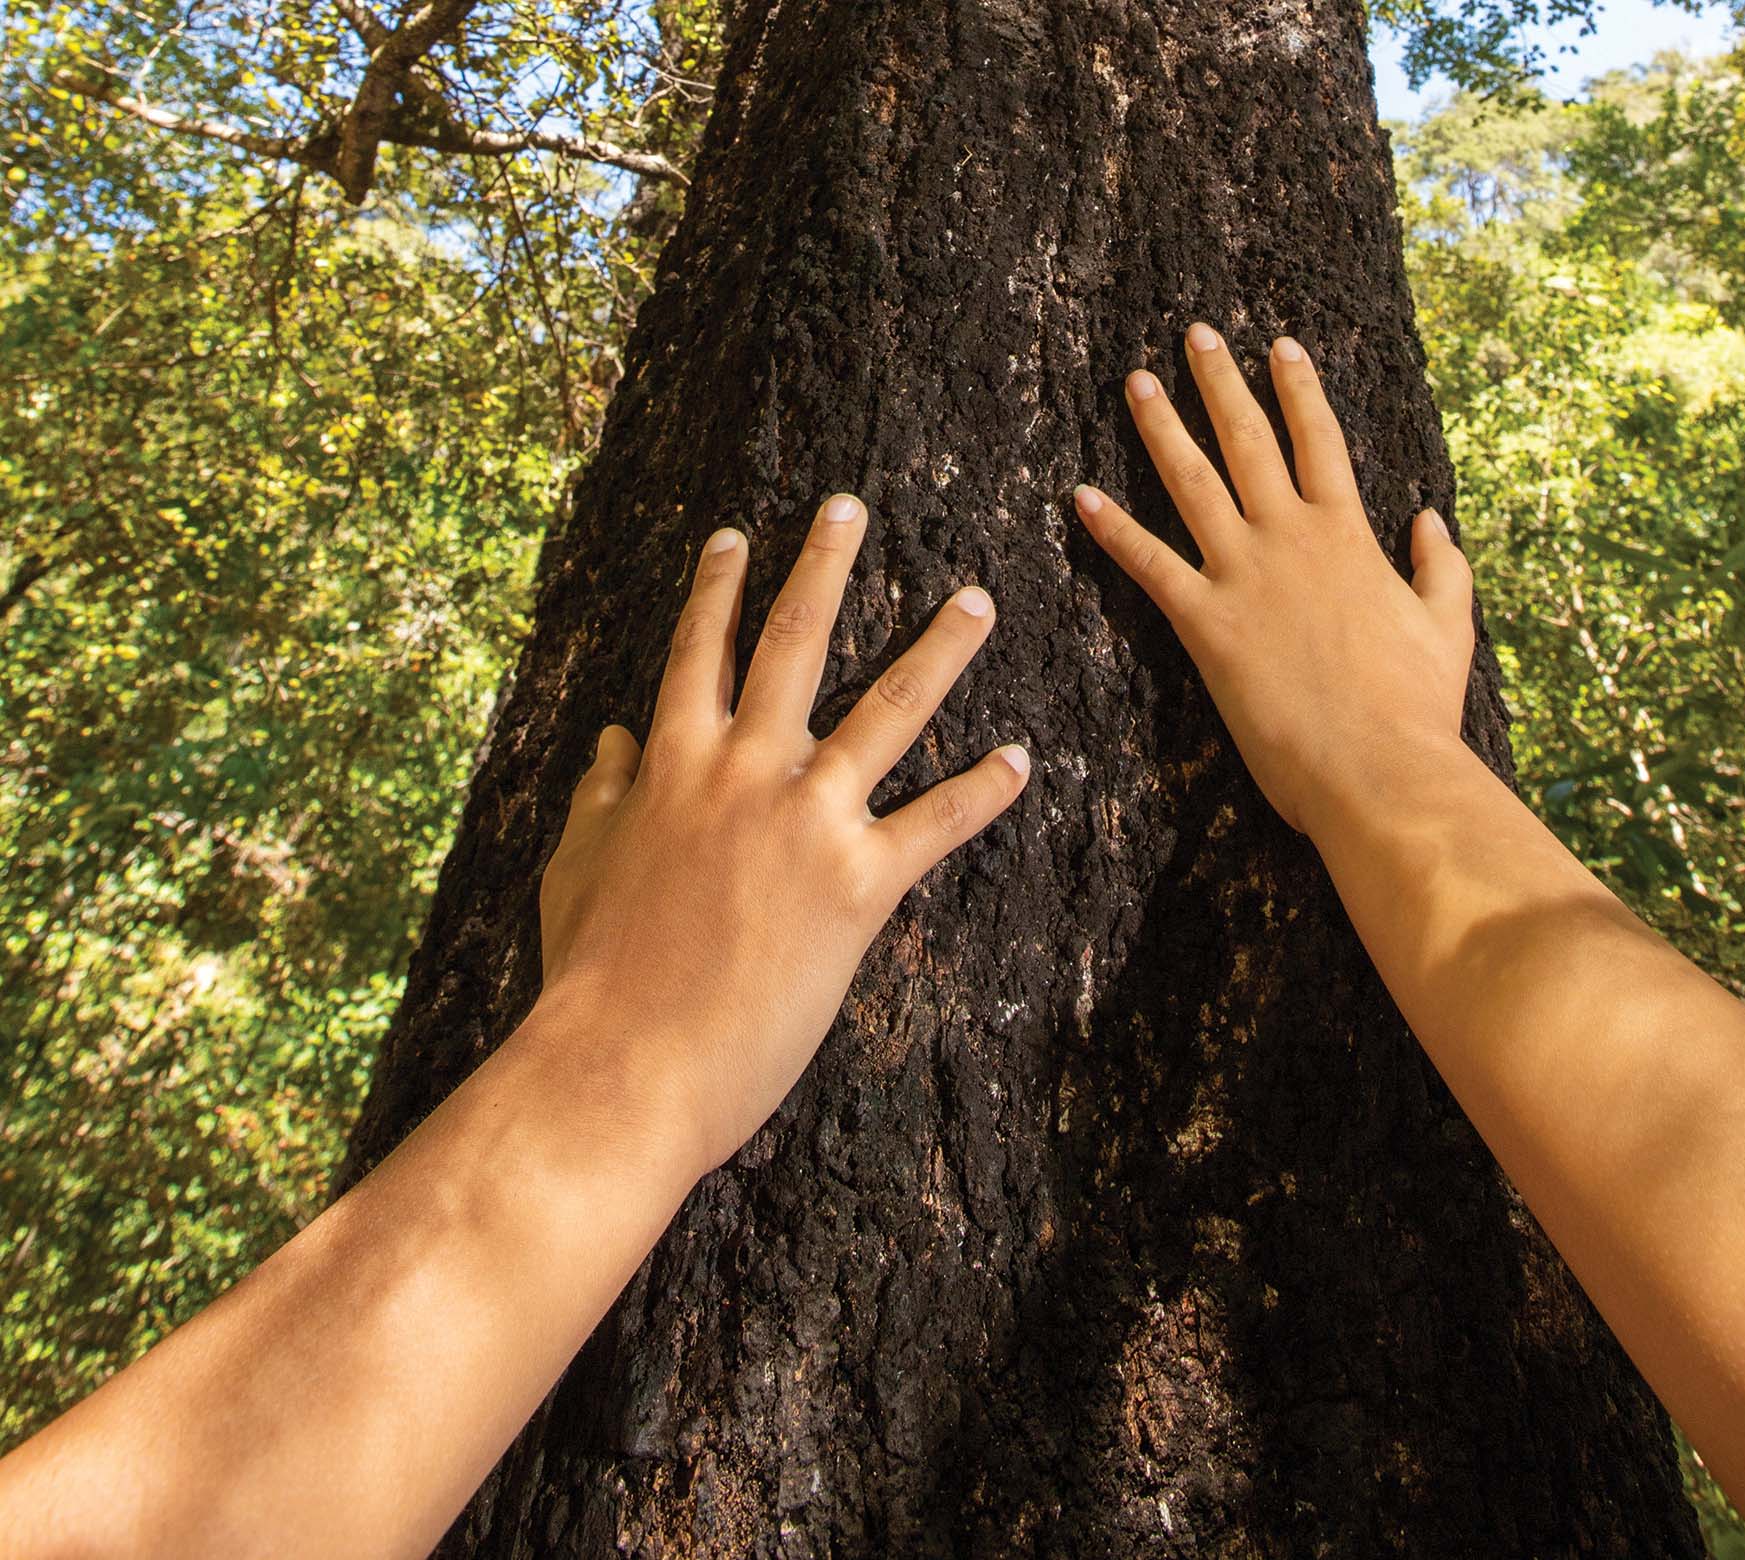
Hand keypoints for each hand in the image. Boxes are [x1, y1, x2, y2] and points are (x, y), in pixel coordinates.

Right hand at [538, 494, 1029, 1174]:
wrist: (624, 1062)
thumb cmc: (590, 975)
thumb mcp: (576, 871)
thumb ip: (597, 797)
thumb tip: (608, 741)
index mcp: (671, 763)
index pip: (697, 652)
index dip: (716, 588)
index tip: (737, 534)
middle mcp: (744, 770)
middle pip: (794, 644)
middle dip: (824, 567)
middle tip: (852, 507)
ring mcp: (805, 821)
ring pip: (887, 710)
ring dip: (939, 649)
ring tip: (977, 600)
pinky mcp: (857, 886)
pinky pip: (935, 822)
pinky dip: (982, 791)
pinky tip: (1021, 760)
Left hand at [1074, 324, 1473, 834]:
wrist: (1379, 767)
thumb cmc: (1417, 705)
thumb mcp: (1448, 624)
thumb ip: (1440, 566)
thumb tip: (1429, 521)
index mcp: (1351, 535)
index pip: (1320, 441)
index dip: (1299, 390)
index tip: (1279, 345)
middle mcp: (1292, 539)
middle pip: (1250, 442)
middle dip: (1222, 383)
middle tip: (1196, 335)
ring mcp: (1245, 576)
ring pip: (1193, 484)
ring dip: (1162, 429)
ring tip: (1137, 382)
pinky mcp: (1206, 624)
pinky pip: (1149, 565)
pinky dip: (1113, 530)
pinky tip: (1080, 497)